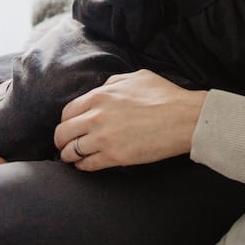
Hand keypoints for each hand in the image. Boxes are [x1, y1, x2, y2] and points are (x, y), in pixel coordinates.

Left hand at [54, 69, 206, 170]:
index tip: (69, 127)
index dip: (65, 122)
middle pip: (63, 132)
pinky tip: (86, 165)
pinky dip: (82, 166)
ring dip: (69, 155)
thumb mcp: (136, 77)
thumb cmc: (165, 96)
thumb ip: (113, 83)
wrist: (184, 118)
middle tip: (64, 145)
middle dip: (61, 140)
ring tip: (73, 157)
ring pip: (71, 152)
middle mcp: (96, 117)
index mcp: (100, 95)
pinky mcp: (115, 157)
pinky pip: (87, 165)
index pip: (67, 112)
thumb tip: (101, 90)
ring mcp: (104, 138)